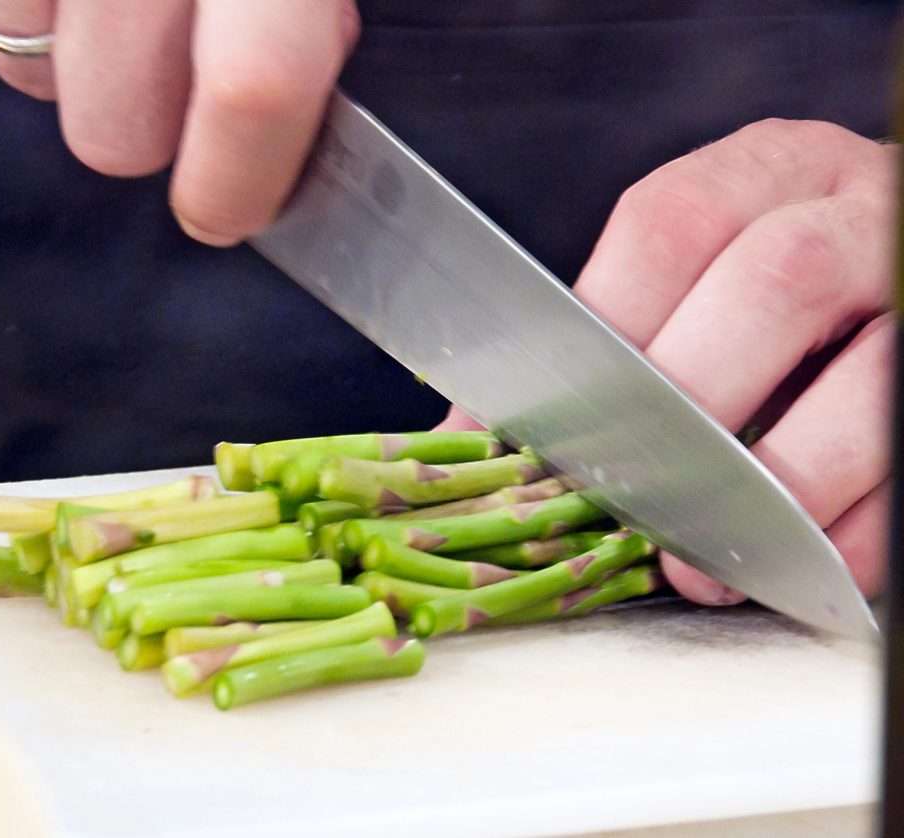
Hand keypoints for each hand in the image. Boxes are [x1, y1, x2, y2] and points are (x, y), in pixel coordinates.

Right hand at [0, 0, 358, 244]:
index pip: (255, 88)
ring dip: (66, 63)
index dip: (238, 180)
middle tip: (168, 78)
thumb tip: (327, 122)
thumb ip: (318, 22)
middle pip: (113, 126)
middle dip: (143, 130)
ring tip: (103, 0)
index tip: (226, 214)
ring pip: (23, 74)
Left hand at [439, 119, 895, 604]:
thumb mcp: (695, 283)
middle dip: (693, 409)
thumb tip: (468, 442)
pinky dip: (855, 532)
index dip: (604, 330)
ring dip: (778, 489)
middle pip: (775, 284)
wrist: (898, 282)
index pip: (670, 222)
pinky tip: (796, 568)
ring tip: (704, 564)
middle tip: (637, 497)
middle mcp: (856, 210)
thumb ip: (606, 343)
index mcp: (765, 172)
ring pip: (871, 378)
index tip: (558, 427)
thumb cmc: (771, 299)